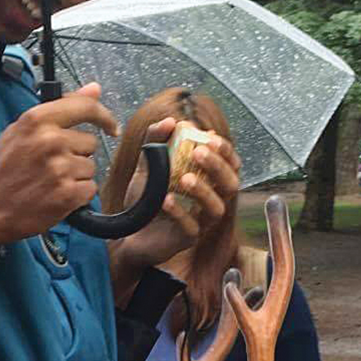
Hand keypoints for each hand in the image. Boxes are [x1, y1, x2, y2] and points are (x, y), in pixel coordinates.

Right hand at [0, 83, 118, 243]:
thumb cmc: (4, 169)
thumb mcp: (22, 130)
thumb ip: (60, 107)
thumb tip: (94, 89)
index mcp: (37, 120)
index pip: (85, 107)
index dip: (104, 116)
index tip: (112, 127)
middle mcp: (50, 141)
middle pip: (89, 143)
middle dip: (76, 154)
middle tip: (51, 165)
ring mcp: (60, 168)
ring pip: (90, 167)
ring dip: (76, 176)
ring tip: (50, 181)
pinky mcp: (67, 194)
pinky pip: (90, 189)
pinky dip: (77, 195)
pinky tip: (56, 195)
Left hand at [111, 116, 242, 269]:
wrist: (129, 230)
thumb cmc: (146, 197)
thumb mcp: (148, 165)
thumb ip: (156, 141)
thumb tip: (171, 121)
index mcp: (209, 181)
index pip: (230, 164)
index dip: (225, 151)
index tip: (210, 137)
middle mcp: (212, 200)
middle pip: (230, 184)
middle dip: (217, 167)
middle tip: (198, 153)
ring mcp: (202, 222)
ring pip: (217, 208)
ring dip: (204, 190)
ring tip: (185, 178)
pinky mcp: (187, 239)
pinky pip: (191, 227)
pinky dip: (180, 212)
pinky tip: (167, 200)